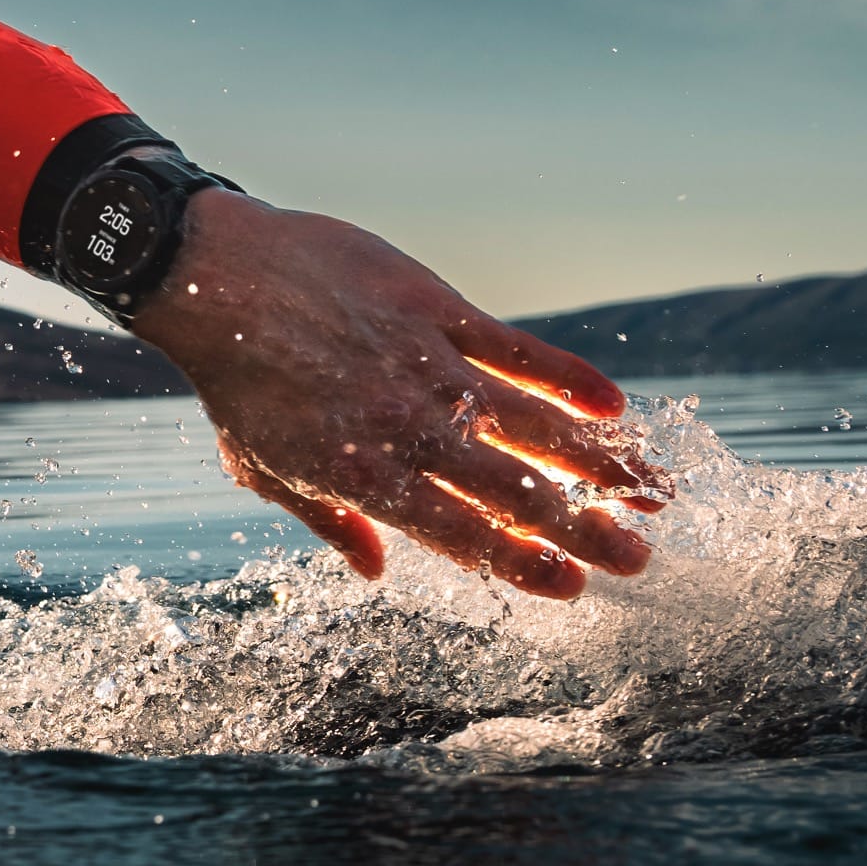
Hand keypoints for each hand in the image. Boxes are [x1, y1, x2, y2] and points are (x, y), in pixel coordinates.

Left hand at [127, 193, 663, 599]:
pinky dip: (568, 377)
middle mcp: (403, 429)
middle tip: (638, 559)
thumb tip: (374, 570)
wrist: (213, 278)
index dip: (522, 565)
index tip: (574, 588)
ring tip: (653, 493)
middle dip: (583, 530)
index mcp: (361, 476)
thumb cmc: (234, 379)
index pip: (460, 536)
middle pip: (512, 492)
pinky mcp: (435, 309)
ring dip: (598, 463)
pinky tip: (615, 408)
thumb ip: (328, 520)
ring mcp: (425, 366)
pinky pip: (515, 348)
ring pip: (531, 424)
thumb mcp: (262, 466)